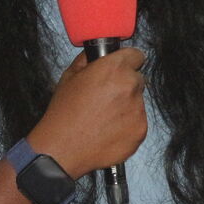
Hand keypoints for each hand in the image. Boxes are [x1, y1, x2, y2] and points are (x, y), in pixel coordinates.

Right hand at [29, 49, 146, 178]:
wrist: (63, 148)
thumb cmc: (63, 113)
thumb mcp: (69, 76)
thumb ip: (88, 60)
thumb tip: (97, 55)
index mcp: (114, 68)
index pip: (136, 55)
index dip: (127, 62)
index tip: (122, 69)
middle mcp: (130, 86)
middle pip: (137, 80)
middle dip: (125, 85)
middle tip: (106, 97)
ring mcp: (138, 110)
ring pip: (138, 102)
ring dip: (127, 106)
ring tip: (104, 117)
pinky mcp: (140, 131)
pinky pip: (138, 122)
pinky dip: (128, 125)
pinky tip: (108, 129)